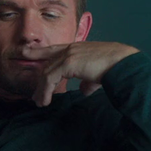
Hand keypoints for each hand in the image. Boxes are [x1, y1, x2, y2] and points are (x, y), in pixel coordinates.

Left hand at [18, 41, 140, 106]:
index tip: (27, 54)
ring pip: (47, 73)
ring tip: (40, 102)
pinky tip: (46, 100)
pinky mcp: (68, 63)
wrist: (123, 63)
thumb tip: (84, 91)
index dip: (39, 53)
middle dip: (39, 80)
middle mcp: (70, 49)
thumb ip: (88, 82)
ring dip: (41, 90)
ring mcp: (68, 55)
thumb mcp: (97, 75)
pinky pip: (50, 78)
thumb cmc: (115, 68)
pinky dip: (46, 91)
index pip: (53, 50)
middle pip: (47, 63)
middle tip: (35, 95)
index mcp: (77, 48)